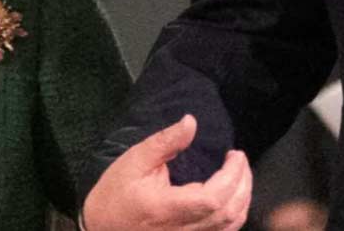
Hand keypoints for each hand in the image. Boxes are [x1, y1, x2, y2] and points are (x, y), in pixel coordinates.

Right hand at [82, 114, 252, 230]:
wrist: (100, 229)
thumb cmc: (115, 194)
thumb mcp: (135, 162)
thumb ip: (165, 142)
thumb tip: (191, 122)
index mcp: (166, 209)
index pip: (214, 199)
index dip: (232, 176)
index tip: (234, 154)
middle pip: (229, 213)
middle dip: (243, 183)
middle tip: (239, 160)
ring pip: (230, 227)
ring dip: (242, 200)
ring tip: (241, 175)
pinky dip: (234, 216)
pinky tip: (233, 198)